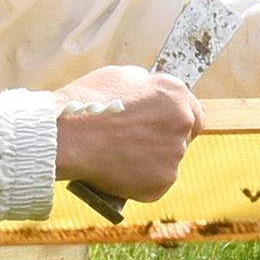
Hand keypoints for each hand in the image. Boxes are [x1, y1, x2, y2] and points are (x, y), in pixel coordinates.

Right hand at [52, 65, 204, 201]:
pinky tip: (116, 171)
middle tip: (138, 144)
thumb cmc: (87, 103)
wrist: (66, 138)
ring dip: (150, 161)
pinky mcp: (162, 181)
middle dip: (164, 139)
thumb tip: (148, 91)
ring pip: (167, 161)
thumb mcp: (119, 76)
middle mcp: (182, 122)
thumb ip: (144, 85)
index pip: (192, 111)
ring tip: (118, 157)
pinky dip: (139, 181)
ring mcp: (174, 154)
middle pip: (183, 136)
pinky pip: (154, 182)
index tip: (161, 127)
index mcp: (175, 93)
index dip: (173, 119)